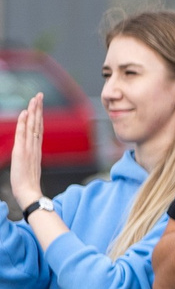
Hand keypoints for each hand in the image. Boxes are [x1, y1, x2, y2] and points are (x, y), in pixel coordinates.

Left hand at [9, 94, 41, 211]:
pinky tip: (25, 113)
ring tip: (35, 99)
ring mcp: (29, 149)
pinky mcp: (22, 152)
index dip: (39, 116)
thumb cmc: (28, 186)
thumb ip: (30, 161)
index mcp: (36, 150)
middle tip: (40, 95)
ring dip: (34, 111)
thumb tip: (30, 156)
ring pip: (33, 126)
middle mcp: (35, 147)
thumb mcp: (29, 170)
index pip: (38, 129)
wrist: (29, 193)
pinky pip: (23, 134)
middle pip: (38, 124)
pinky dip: (25, 123)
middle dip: (39, 109)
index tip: (39, 105)